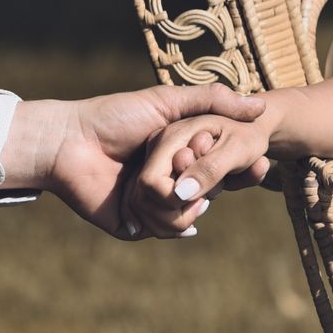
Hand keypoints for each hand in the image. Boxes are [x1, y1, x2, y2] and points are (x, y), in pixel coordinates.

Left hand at [121, 114, 270, 238]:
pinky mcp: (130, 224)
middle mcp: (163, 183)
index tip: (255, 163)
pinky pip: (160, 232)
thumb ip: (212, 99)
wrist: (71, 141)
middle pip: (202, 200)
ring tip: (176, 187)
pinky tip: (163, 205)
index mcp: (173, 159)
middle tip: (193, 171)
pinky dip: (165, 222)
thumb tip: (260, 104)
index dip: (232, 171)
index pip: (213, 174)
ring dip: (185, 207)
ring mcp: (146, 205)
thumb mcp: (167, 101)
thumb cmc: (116, 117)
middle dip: (206, 189)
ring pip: (183, 220)